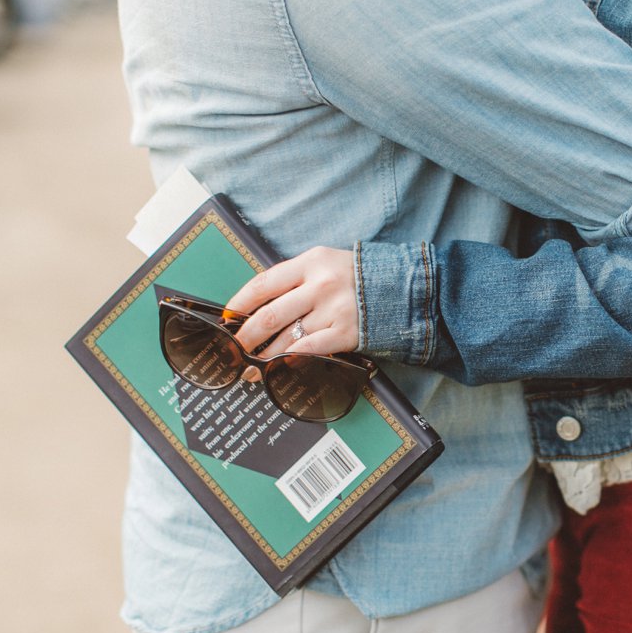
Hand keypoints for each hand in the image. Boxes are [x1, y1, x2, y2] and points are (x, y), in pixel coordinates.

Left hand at [226, 246, 359, 356]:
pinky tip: (277, 369)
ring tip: (251, 367)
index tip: (228, 319)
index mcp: (311, 262)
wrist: (403, 288)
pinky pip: (310, 350)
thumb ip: (296, 279)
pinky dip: (289, 361)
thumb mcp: (326, 264)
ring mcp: (334, 310)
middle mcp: (321, 285)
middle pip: (270, 315)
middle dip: (246, 337)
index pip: (264, 284)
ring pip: (287, 338)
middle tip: (234, 349)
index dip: (240, 303)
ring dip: (264, 356)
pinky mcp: (347, 332)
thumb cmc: (358, 278)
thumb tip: (258, 306)